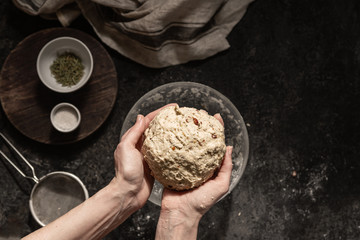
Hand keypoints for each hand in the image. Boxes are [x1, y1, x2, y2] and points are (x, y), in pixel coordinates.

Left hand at [113, 104, 177, 209]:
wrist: (128, 194)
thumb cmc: (125, 172)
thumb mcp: (126, 148)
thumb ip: (134, 133)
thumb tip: (141, 117)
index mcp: (134, 140)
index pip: (148, 120)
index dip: (160, 112)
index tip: (173, 107)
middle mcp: (142, 146)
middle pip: (157, 129)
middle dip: (168, 121)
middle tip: (181, 116)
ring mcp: (150, 156)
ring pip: (163, 141)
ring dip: (172, 135)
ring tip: (184, 130)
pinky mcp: (156, 166)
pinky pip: (166, 155)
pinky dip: (174, 150)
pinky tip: (182, 148)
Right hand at [155, 114, 232, 239]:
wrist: (179, 213)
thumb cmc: (201, 203)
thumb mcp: (220, 185)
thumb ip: (226, 168)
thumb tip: (229, 148)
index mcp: (209, 167)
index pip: (214, 144)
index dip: (217, 130)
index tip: (216, 117)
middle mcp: (196, 164)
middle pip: (199, 141)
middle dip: (199, 127)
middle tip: (199, 114)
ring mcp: (183, 164)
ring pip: (185, 144)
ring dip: (185, 132)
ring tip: (185, 119)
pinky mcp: (170, 167)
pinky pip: (171, 153)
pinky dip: (171, 143)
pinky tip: (170, 134)